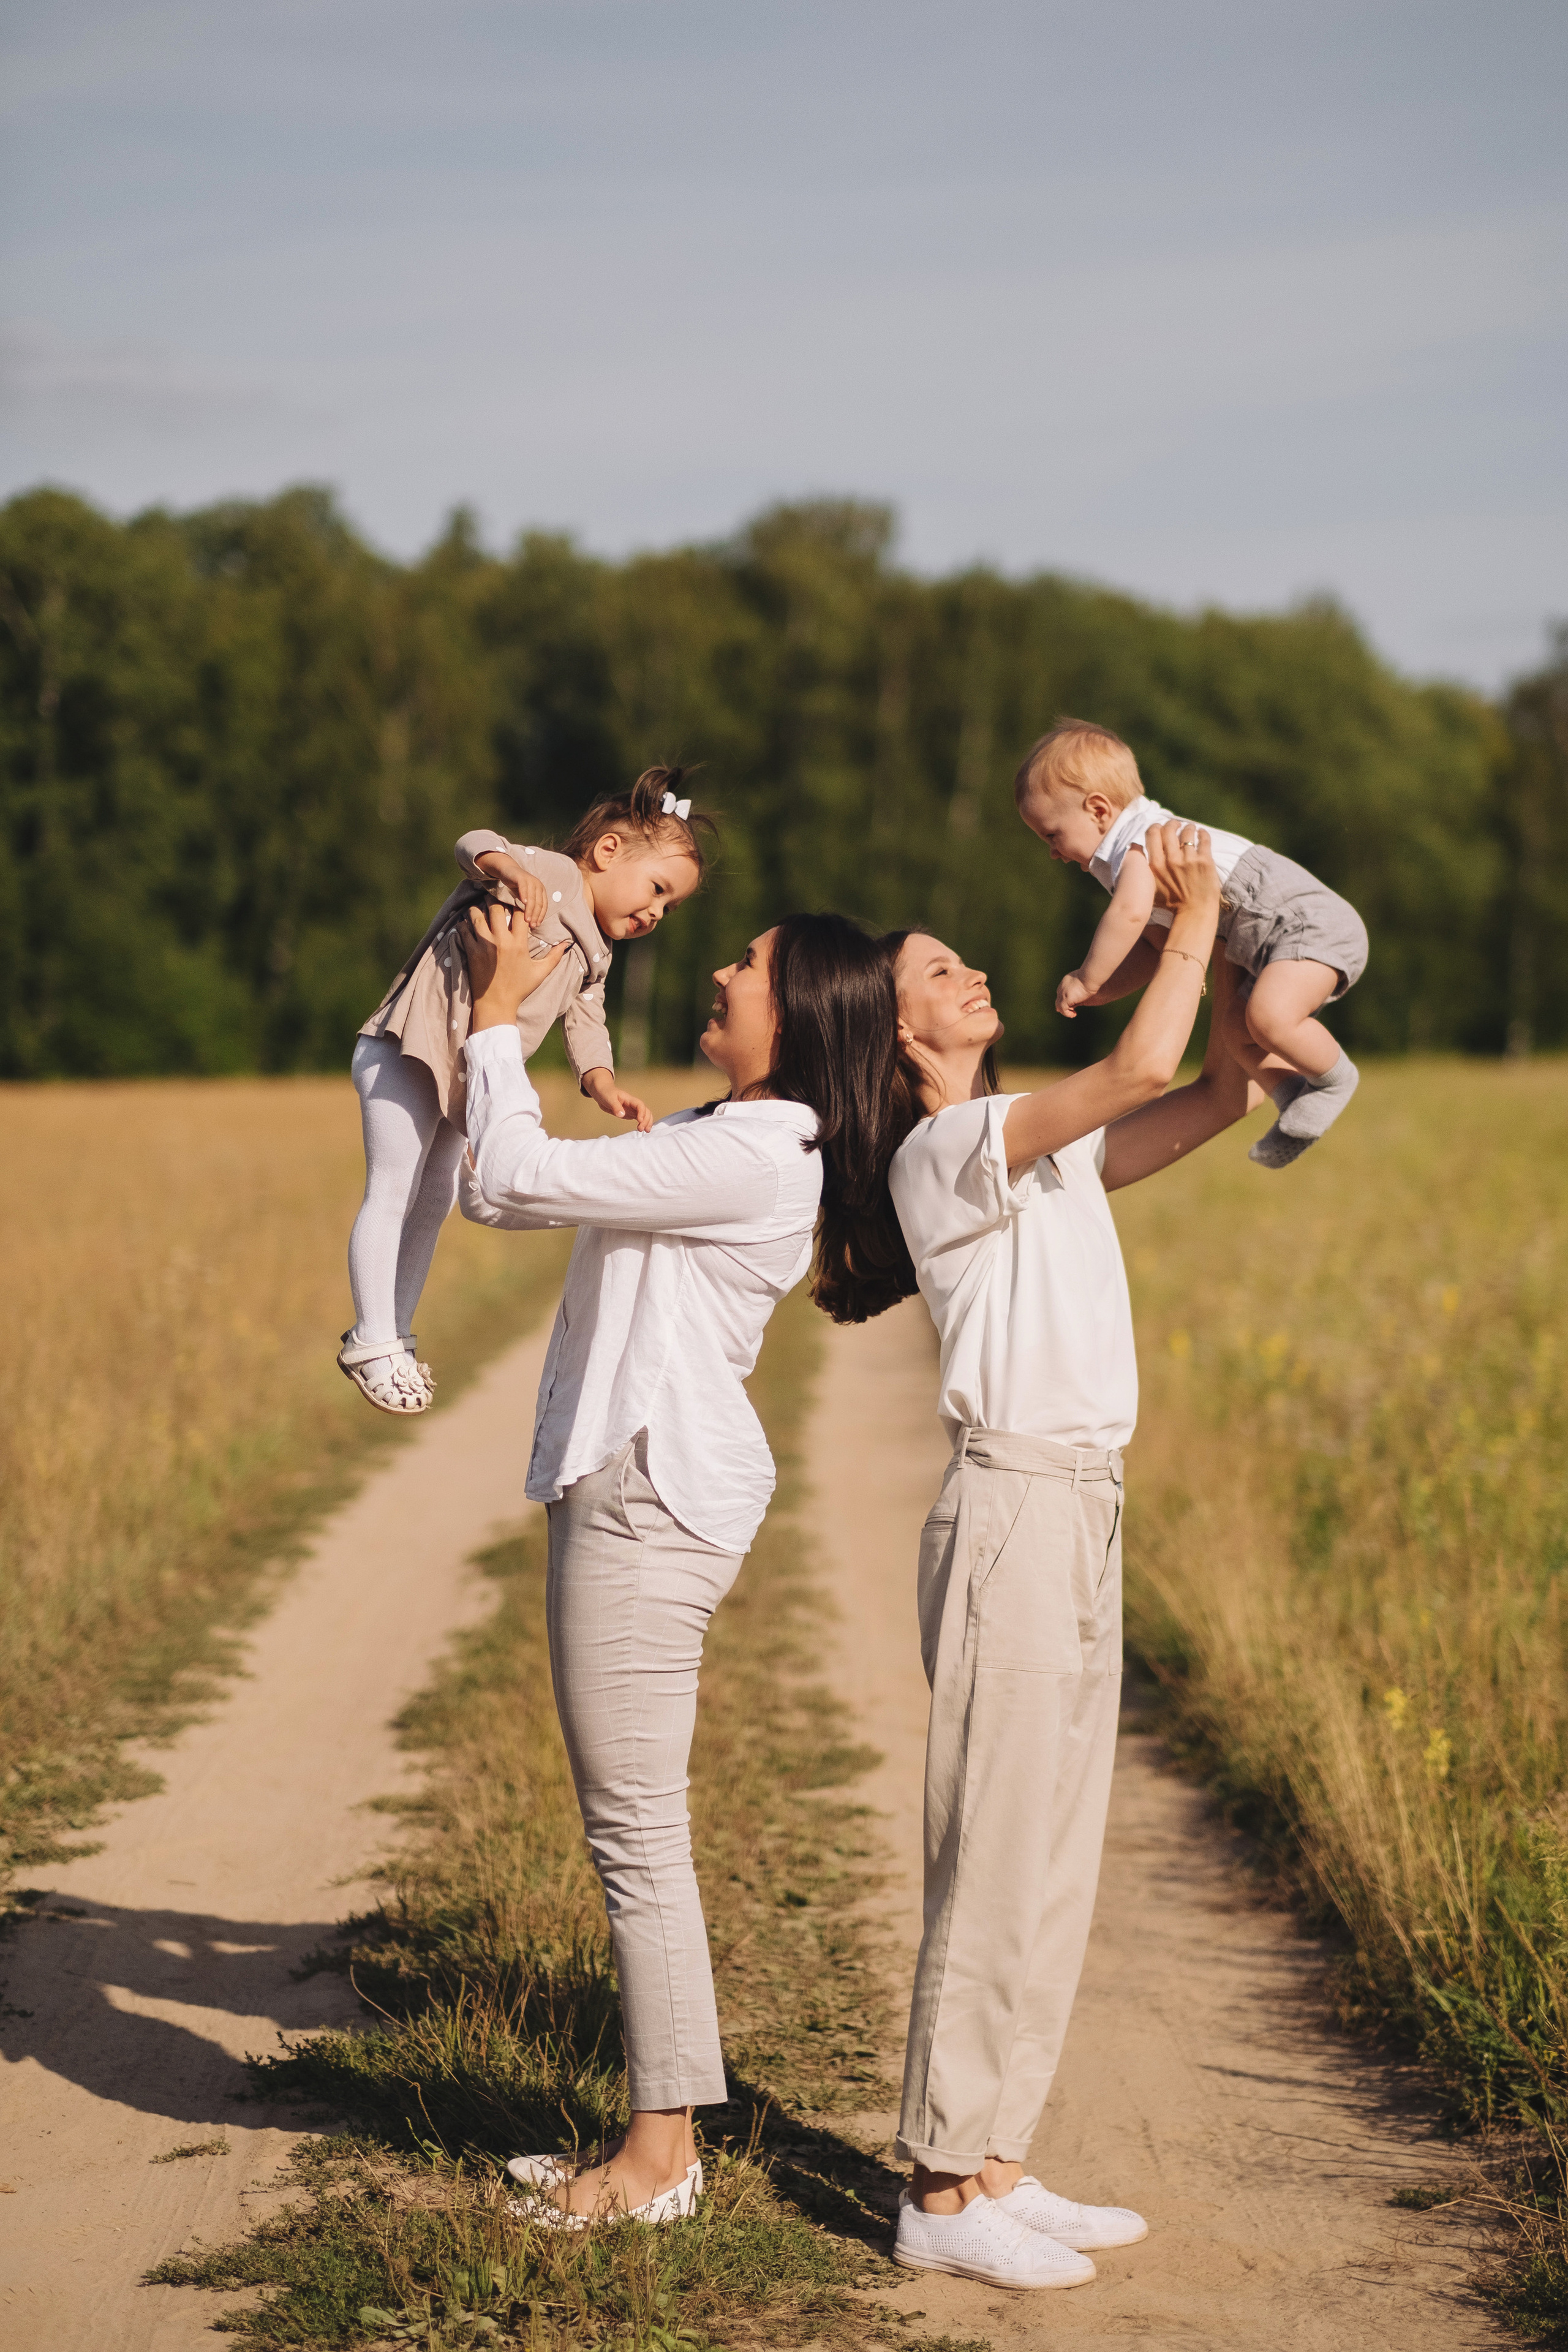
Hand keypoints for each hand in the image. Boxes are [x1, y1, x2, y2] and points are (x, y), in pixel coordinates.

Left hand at [462, 902, 567, 1028]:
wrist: (496, 1004)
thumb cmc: (519, 989)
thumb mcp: (540, 973)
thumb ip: (554, 957)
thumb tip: (566, 944)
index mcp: (518, 944)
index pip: (520, 913)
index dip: (519, 904)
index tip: (516, 903)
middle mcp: (501, 941)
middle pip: (496, 908)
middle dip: (496, 901)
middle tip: (495, 900)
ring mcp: (484, 945)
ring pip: (477, 915)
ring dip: (478, 909)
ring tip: (480, 908)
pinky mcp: (471, 952)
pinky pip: (464, 930)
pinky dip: (464, 924)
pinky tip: (467, 924)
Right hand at [476, 851, 547, 929]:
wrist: (508, 871)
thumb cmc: (517, 886)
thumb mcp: (525, 897)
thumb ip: (530, 907)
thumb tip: (532, 922)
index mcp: (541, 891)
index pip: (544, 906)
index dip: (540, 916)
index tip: (536, 926)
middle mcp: (538, 885)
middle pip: (539, 903)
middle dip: (536, 916)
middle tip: (531, 925)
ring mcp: (531, 881)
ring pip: (532, 898)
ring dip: (530, 909)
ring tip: (527, 919)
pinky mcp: (522, 878)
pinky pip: (524, 887)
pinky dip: (524, 895)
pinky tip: (523, 903)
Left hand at [583, 1068, 653, 1132]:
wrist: (602, 1092)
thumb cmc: (606, 1093)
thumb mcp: (609, 1099)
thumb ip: (615, 1106)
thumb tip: (622, 1115)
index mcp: (629, 1099)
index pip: (640, 1105)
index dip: (642, 1112)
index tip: (639, 1120)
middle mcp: (633, 1104)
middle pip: (646, 1111)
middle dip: (646, 1120)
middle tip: (641, 1129)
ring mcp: (632, 1109)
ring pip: (645, 1115)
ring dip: (647, 1122)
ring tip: (646, 1131)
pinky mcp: (630, 1114)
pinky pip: (640, 1118)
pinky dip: (643, 1123)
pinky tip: (643, 1129)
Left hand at [1055, 970, 1091, 1019]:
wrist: (1089, 976)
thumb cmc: (1091, 977)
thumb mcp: (1085, 981)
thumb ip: (1082, 986)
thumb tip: (1087, 991)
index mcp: (1066, 981)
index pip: (1062, 991)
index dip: (1066, 998)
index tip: (1073, 1003)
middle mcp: (1062, 987)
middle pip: (1059, 998)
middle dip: (1064, 1005)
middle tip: (1072, 1011)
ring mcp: (1062, 993)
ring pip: (1059, 1005)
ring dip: (1065, 1011)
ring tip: (1073, 1014)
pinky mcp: (1065, 999)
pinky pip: (1063, 1009)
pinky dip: (1067, 1013)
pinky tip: (1074, 1014)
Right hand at [1143, 822, 1218, 926]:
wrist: (1194, 913)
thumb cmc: (1172, 904)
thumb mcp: (1151, 888)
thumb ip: (1145, 870)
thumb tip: (1136, 852)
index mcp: (1155, 865)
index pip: (1152, 834)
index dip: (1156, 827)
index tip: (1161, 829)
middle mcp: (1170, 860)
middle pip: (1168, 829)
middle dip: (1172, 823)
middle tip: (1176, 825)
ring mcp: (1188, 860)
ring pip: (1187, 831)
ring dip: (1188, 827)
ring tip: (1191, 829)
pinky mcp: (1205, 861)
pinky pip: (1203, 839)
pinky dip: (1202, 833)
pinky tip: (1202, 833)